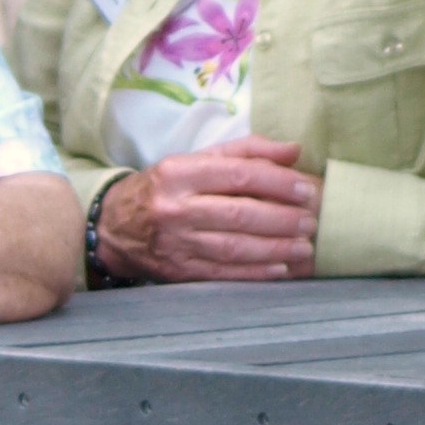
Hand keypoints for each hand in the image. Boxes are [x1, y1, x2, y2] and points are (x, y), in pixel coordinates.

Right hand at [105, 137, 318, 281]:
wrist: (113, 226)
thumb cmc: (166, 188)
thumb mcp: (197, 159)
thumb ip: (247, 152)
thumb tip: (294, 150)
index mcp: (179, 172)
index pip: (238, 175)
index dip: (277, 183)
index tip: (306, 189)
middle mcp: (174, 208)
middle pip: (239, 214)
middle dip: (281, 219)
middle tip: (311, 222)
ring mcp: (174, 243)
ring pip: (233, 247)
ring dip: (275, 249)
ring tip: (304, 247)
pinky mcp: (176, 271)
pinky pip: (222, 274)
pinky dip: (254, 273)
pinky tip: (279, 269)